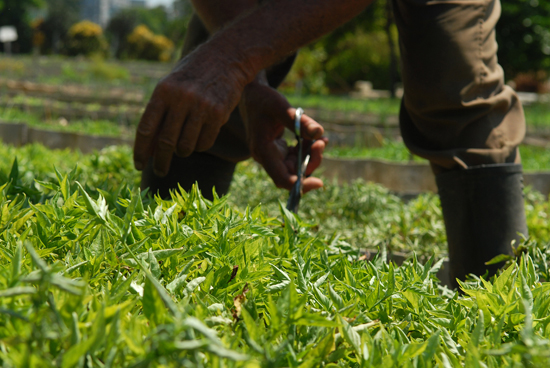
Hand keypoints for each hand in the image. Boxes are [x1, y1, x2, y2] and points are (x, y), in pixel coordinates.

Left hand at [133, 44, 250, 175]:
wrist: (226, 58)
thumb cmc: (192, 75)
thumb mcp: (171, 87)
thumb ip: (159, 115)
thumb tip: (149, 150)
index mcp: (163, 91)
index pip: (146, 128)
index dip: (141, 150)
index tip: (138, 165)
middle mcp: (180, 99)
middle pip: (165, 142)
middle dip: (161, 161)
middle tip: (159, 170)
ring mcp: (201, 107)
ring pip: (186, 146)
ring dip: (182, 152)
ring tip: (182, 149)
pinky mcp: (218, 113)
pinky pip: (205, 143)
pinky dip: (199, 146)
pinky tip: (199, 139)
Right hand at [239, 82, 326, 192]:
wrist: (251, 96)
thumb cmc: (263, 99)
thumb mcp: (281, 107)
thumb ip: (300, 121)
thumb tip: (320, 133)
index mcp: (262, 150)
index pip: (282, 178)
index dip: (300, 185)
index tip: (320, 182)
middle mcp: (266, 157)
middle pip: (292, 174)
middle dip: (310, 162)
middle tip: (322, 143)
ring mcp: (272, 156)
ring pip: (296, 167)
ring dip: (311, 156)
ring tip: (321, 139)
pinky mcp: (278, 151)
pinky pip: (296, 158)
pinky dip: (307, 150)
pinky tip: (316, 138)